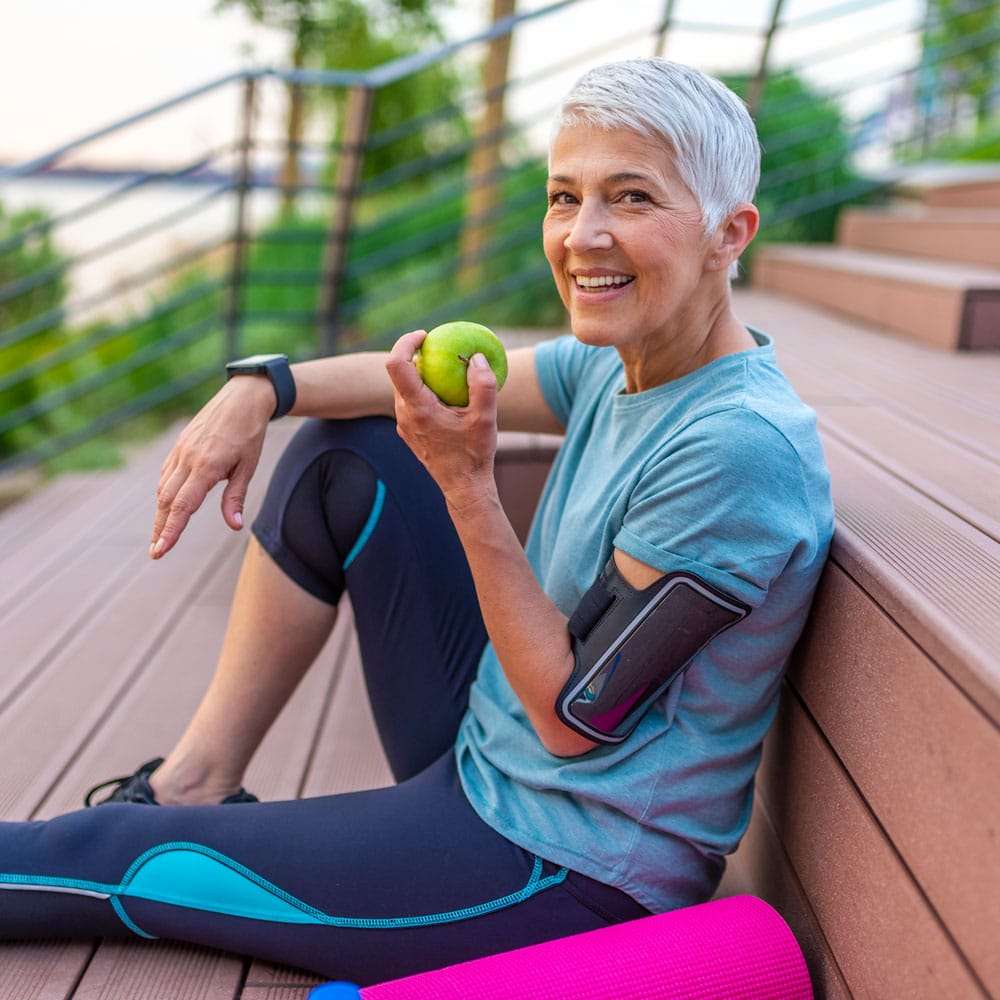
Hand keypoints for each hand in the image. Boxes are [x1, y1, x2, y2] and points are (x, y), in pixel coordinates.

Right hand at [149, 376, 273, 558]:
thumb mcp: (249, 467)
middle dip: (160, 528)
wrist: (243, 398)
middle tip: (156, 552)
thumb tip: (234, 525)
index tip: (161, 550)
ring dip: (161, 513)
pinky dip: (165, 493)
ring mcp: (181, 451)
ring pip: (164, 488)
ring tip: (160, 535)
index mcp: (207, 466)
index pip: (183, 506)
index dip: (171, 530)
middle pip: (167, 501)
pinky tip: (167, 506)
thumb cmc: (250, 434)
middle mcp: (188, 459)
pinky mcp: (179, 445)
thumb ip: (236, 497)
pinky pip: (167, 474)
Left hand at [385, 330, 499, 506]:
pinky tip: (446, 394)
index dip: (405, 342)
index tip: (425, 335)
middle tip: (437, 347)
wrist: (464, 487)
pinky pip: (410, 403)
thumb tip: (476, 357)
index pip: (397, 364)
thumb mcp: (486, 418)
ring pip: (403, 389)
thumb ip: (483, 385)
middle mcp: (405, 415)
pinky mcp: (409, 433)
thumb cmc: (474, 454)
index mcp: (418, 408)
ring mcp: (404, 426)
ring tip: (445, 370)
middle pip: (398, 374)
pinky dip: (423, 391)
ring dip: (419, 375)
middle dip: (414, 355)